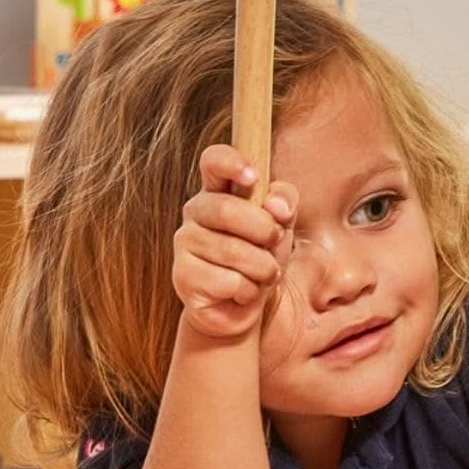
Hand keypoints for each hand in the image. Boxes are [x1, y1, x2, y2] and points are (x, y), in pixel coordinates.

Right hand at [173, 144, 297, 338]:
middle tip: (275, 242)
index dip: (231, 162)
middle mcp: (195, 212)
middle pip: (227, 209)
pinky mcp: (182, 277)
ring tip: (263, 274)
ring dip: (263, 267)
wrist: (240, 307)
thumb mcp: (281, 226)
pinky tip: (243, 292)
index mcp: (219, 191)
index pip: (213, 161)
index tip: (253, 177)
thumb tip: (276, 204)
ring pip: (233, 251)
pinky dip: (249, 290)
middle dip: (263, 230)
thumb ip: (285, 203)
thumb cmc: (260, 258)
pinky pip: (228, 281)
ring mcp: (184, 243)